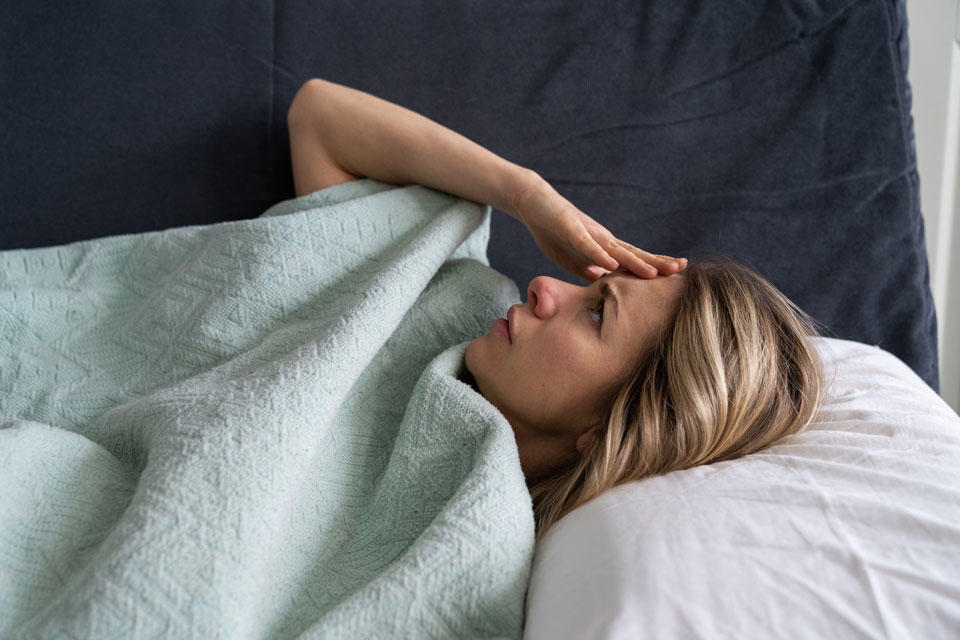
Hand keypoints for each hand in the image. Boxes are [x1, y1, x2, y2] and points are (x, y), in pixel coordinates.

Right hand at [513, 176, 686, 281]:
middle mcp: (602, 238)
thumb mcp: (571, 259)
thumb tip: (604, 280)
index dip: (654, 266)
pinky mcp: (570, 228)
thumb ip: (587, 269)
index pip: (633, 259)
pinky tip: (612, 265)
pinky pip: (587, 244)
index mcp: (603, 247)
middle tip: (680, 269)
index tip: (677, 273)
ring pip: (615, 250)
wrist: (533, 202)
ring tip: (654, 273)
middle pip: (633, 253)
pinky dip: (600, 255)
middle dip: (656, 262)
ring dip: (635, 262)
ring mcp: (588, 232)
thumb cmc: (553, 231)